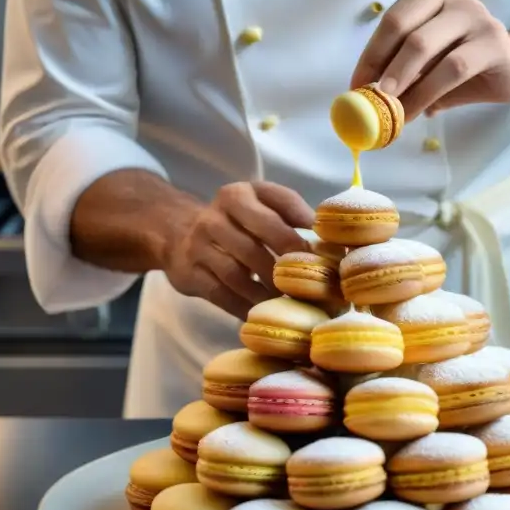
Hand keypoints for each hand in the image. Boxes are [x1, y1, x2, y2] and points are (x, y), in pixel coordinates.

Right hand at [164, 182, 311, 319]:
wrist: (178, 235)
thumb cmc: (236, 224)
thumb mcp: (259, 205)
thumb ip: (292, 213)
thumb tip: (332, 239)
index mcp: (240, 194)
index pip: (278, 204)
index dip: (302, 229)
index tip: (322, 252)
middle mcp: (216, 216)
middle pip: (255, 244)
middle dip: (284, 267)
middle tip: (308, 287)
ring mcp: (198, 245)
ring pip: (236, 273)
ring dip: (265, 292)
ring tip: (288, 304)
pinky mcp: (189, 274)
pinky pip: (220, 294)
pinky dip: (244, 307)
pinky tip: (262, 315)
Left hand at [351, 0, 509, 118]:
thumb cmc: (465, 64)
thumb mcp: (428, 64)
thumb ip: (401, 70)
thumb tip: (365, 95)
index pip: (393, 18)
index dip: (371, 53)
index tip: (357, 84)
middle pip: (405, 27)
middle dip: (382, 64)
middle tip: (369, 96)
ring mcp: (476, 17)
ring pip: (426, 46)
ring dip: (403, 82)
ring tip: (390, 109)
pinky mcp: (493, 43)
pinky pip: (452, 68)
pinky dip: (427, 93)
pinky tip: (417, 112)